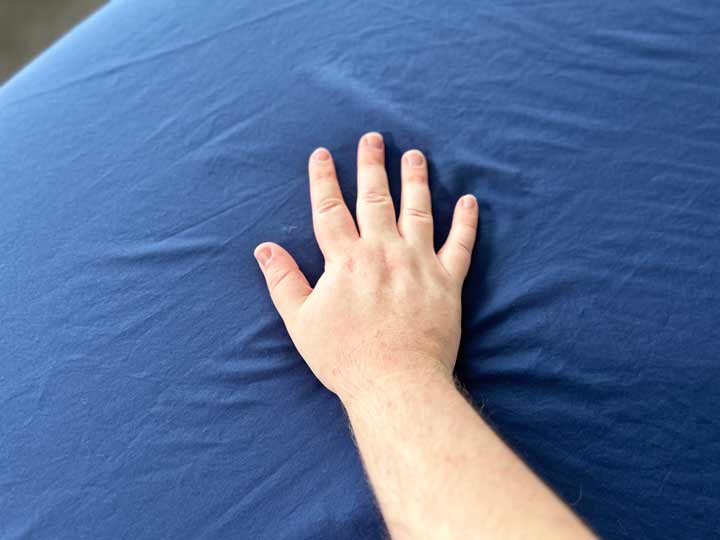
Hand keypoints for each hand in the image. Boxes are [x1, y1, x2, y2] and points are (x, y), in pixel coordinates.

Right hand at [254, 131, 477, 402]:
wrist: (395, 383)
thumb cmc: (345, 357)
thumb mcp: (301, 321)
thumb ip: (283, 281)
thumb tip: (263, 248)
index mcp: (346, 260)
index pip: (330, 209)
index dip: (324, 179)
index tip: (322, 155)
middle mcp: (383, 251)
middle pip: (375, 198)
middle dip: (372, 165)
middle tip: (373, 138)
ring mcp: (419, 263)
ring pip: (418, 210)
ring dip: (416, 180)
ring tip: (415, 155)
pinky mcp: (447, 281)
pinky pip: (461, 244)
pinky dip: (466, 221)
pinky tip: (469, 200)